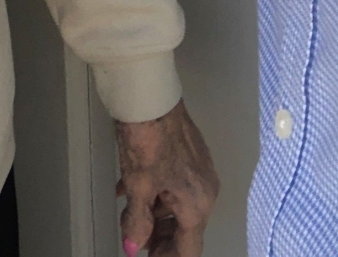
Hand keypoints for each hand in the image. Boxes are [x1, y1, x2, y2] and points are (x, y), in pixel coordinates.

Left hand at [116, 99, 218, 255]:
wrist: (151, 94)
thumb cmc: (147, 138)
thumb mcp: (138, 185)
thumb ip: (137, 220)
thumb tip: (133, 246)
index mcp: (197, 203)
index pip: (188, 247)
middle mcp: (205, 189)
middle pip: (185, 226)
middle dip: (162, 238)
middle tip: (139, 242)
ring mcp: (199, 168)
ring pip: (179, 203)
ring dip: (157, 214)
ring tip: (132, 218)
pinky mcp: (190, 151)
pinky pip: (176, 182)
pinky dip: (157, 192)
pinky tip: (132, 191)